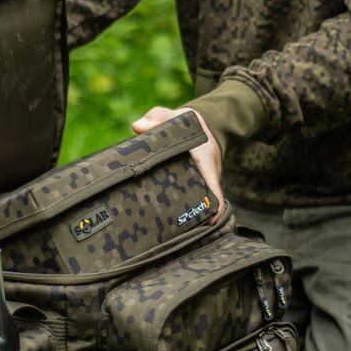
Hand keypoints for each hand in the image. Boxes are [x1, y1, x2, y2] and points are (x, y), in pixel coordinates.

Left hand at [132, 106, 223, 223]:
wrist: (198, 125)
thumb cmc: (185, 122)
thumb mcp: (173, 116)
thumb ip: (156, 118)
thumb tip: (137, 126)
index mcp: (205, 160)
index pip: (213, 185)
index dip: (213, 204)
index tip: (209, 218)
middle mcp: (206, 176)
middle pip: (203, 202)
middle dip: (195, 217)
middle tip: (176, 231)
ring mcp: (201, 183)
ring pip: (195, 204)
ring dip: (187, 218)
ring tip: (168, 233)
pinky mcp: (192, 187)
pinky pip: (188, 201)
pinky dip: (180, 212)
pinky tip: (163, 226)